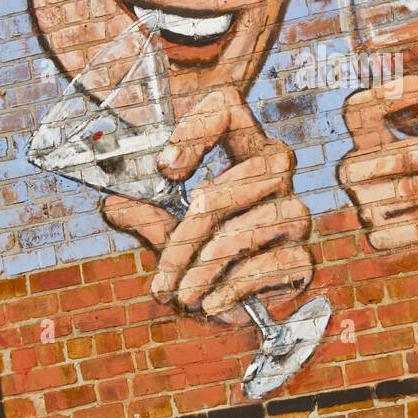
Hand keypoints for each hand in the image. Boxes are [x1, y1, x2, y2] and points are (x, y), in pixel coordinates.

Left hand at [102, 86, 311, 324]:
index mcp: (237, 153)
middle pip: (262, 166)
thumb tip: (115, 203)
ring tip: (183, 292)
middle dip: (205, 217)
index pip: (229, 107)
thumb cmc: (196, 257)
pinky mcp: (302, 259)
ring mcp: (293, 215)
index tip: (164, 169)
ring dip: (215, 260)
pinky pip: (283, 261)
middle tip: (169, 257)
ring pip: (269, 218)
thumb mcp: (164, 231)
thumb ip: (146, 213)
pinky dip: (241, 284)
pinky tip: (212, 302)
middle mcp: (274, 178)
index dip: (199, 126)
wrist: (223, 309)